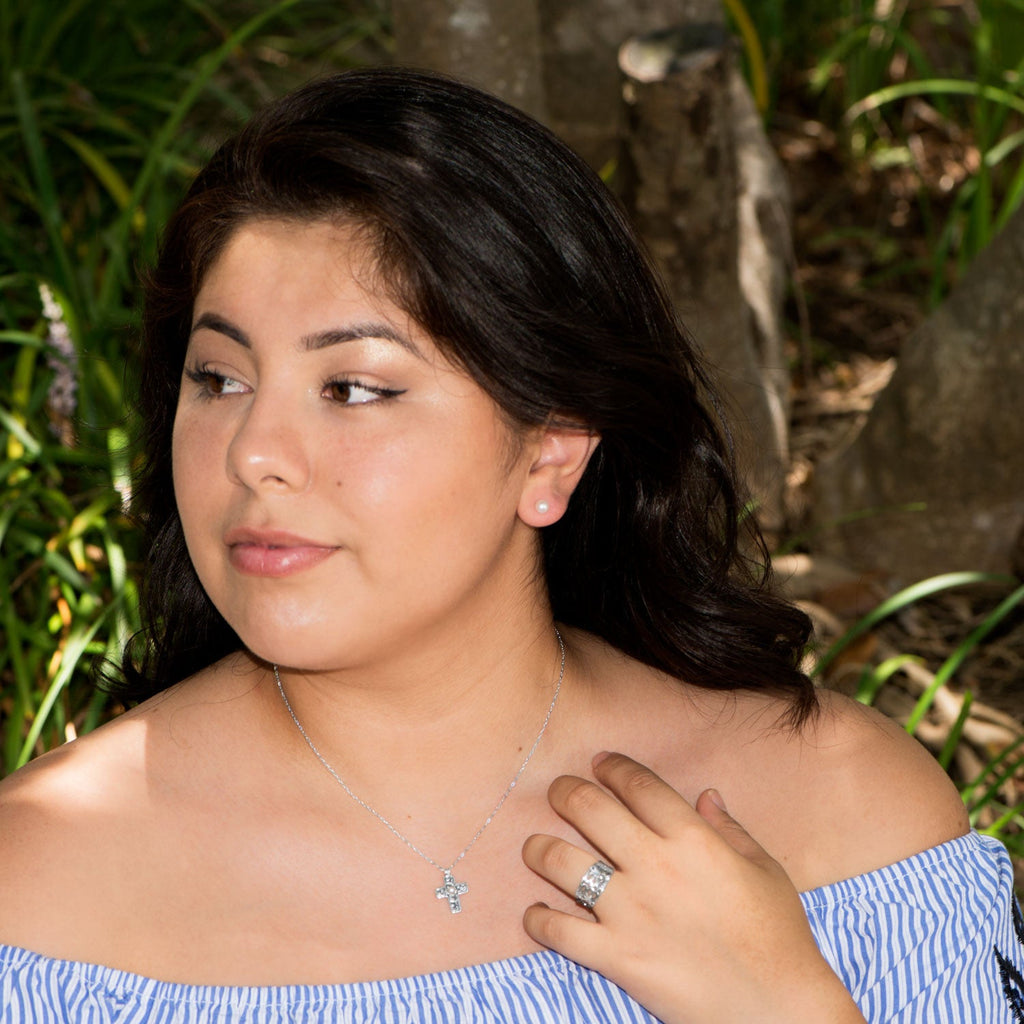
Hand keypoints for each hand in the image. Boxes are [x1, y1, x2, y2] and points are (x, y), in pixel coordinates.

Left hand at [521, 752, 865, 1023]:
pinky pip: (558, 931)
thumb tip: (705, 794)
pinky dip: (539, 920)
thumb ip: (729, 828)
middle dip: (565, 790)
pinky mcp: (616, 957)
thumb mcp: (764, 869)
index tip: (600, 763)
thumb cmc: (778, 937)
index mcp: (691, 839)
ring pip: (561, 862)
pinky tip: (536, 913)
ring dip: (539, 848)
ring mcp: (630, 912)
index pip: (638, 784)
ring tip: (535, 846)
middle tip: (558, 790)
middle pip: (588, 808)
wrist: (777, 1009)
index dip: (613, 767)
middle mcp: (654, 866)